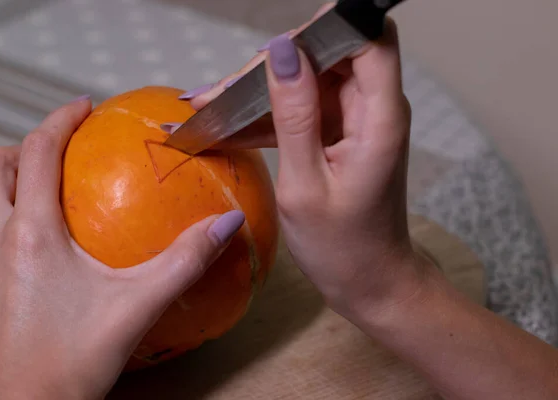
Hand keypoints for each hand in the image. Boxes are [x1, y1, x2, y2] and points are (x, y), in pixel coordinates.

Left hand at [0, 98, 244, 398]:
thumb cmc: (70, 364)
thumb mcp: (138, 306)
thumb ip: (186, 259)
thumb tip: (227, 223)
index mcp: (31, 234)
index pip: (37, 151)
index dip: (59, 119)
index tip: (81, 108)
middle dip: (21, 145)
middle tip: (56, 150)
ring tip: (32, 194)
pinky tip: (11, 247)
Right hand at [173, 5, 428, 319]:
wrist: (368, 281)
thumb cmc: (342, 246)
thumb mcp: (305, 184)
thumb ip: (295, 115)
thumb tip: (283, 51)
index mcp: (379, 117)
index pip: (367, 38)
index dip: (327, 27)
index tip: (279, 45)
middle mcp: (373, 108)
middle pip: (327, 55)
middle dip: (275, 64)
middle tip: (223, 90)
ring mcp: (355, 120)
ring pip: (307, 81)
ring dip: (259, 92)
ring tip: (208, 106)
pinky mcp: (339, 134)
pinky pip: (301, 110)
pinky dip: (266, 116)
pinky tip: (225, 126)